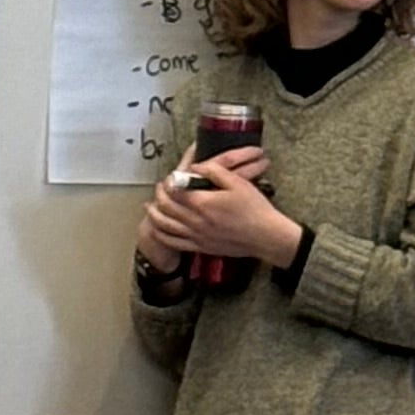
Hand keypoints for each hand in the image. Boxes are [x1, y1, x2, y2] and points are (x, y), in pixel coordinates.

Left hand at [141, 148, 299, 269]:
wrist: (265, 236)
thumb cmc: (254, 209)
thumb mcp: (237, 182)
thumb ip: (214, 171)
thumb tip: (196, 166)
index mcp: (204, 203)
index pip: (176, 191)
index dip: (169, 183)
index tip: (168, 177)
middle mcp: (196, 221)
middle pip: (167, 208)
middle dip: (159, 196)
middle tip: (158, 188)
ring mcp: (197, 236)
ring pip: (166, 226)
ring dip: (155, 216)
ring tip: (149, 208)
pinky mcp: (201, 247)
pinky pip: (175, 242)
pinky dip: (163, 235)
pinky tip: (159, 229)